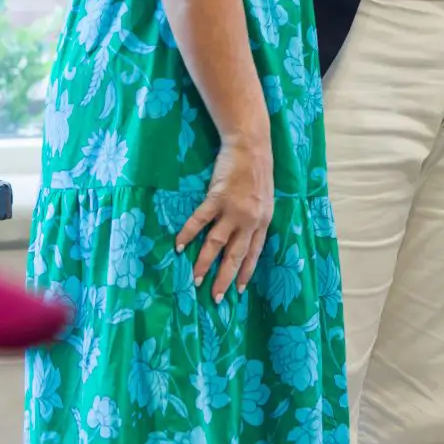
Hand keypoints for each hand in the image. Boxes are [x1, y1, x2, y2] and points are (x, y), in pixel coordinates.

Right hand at [176, 134, 272, 301]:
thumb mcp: (264, 198)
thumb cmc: (256, 171)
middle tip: (215, 298)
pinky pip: (200, 221)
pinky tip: (179, 246)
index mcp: (263, 220)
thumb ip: (255, 218)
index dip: (245, 272)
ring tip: (194, 279)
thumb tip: (243, 236)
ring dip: (204, 263)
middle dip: (225, 278)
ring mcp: (234, 210)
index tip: (238, 291)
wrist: (251, 145)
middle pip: (235, 255)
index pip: (254, 253)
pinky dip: (188, 234)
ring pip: (216, 244)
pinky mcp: (218, 198)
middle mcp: (250, 220)